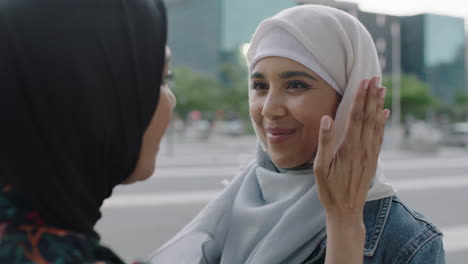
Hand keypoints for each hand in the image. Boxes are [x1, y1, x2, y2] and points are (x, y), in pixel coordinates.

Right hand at [313, 76, 389, 217]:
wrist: (346, 210)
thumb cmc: (329, 189)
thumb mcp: (320, 167)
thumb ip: (325, 142)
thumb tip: (327, 119)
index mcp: (349, 147)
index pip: (356, 117)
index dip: (360, 98)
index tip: (364, 82)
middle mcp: (363, 148)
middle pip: (368, 117)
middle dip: (371, 96)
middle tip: (376, 78)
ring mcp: (370, 154)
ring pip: (376, 124)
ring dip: (379, 105)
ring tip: (382, 89)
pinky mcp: (372, 160)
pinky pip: (379, 137)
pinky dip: (383, 123)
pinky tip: (385, 114)